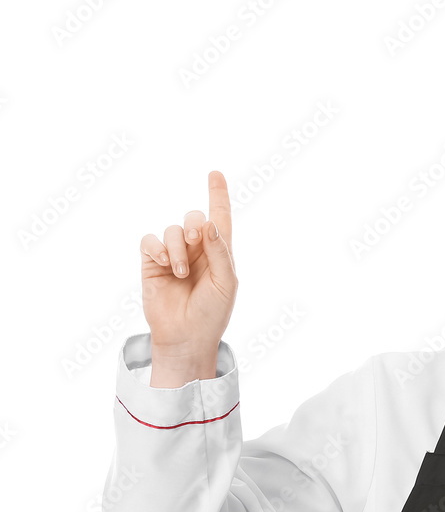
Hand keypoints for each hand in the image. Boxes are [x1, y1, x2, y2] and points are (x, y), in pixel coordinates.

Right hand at [139, 170, 237, 358]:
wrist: (186, 337)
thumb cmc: (212, 313)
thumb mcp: (226, 283)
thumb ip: (220, 252)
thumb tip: (209, 223)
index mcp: (219, 252)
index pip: (219, 218)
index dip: (218, 195)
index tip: (215, 173)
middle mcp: (196, 250)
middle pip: (194, 218)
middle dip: (195, 224)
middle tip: (197, 240)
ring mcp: (173, 256)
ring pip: (172, 230)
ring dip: (177, 248)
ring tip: (180, 273)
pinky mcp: (152, 264)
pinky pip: (150, 240)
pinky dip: (157, 247)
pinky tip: (163, 263)